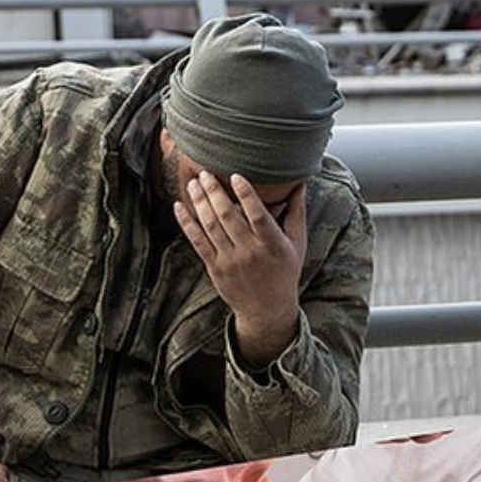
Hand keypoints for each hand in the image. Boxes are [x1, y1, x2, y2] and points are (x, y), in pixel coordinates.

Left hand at [174, 173, 305, 364]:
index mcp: (273, 245)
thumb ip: (297, 212)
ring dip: (199, 203)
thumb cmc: (285, 272)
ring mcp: (230, 261)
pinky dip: (187, 223)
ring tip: (194, 183)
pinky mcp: (215, 267)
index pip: (258, 216)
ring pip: (210, 227)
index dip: (246, 195)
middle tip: (206, 172)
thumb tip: (301, 184)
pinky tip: (180, 207)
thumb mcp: (297, 244)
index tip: (236, 176)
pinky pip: (197, 242)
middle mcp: (250, 253)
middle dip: (215, 193)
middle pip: (229, 218)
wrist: (267, 309)